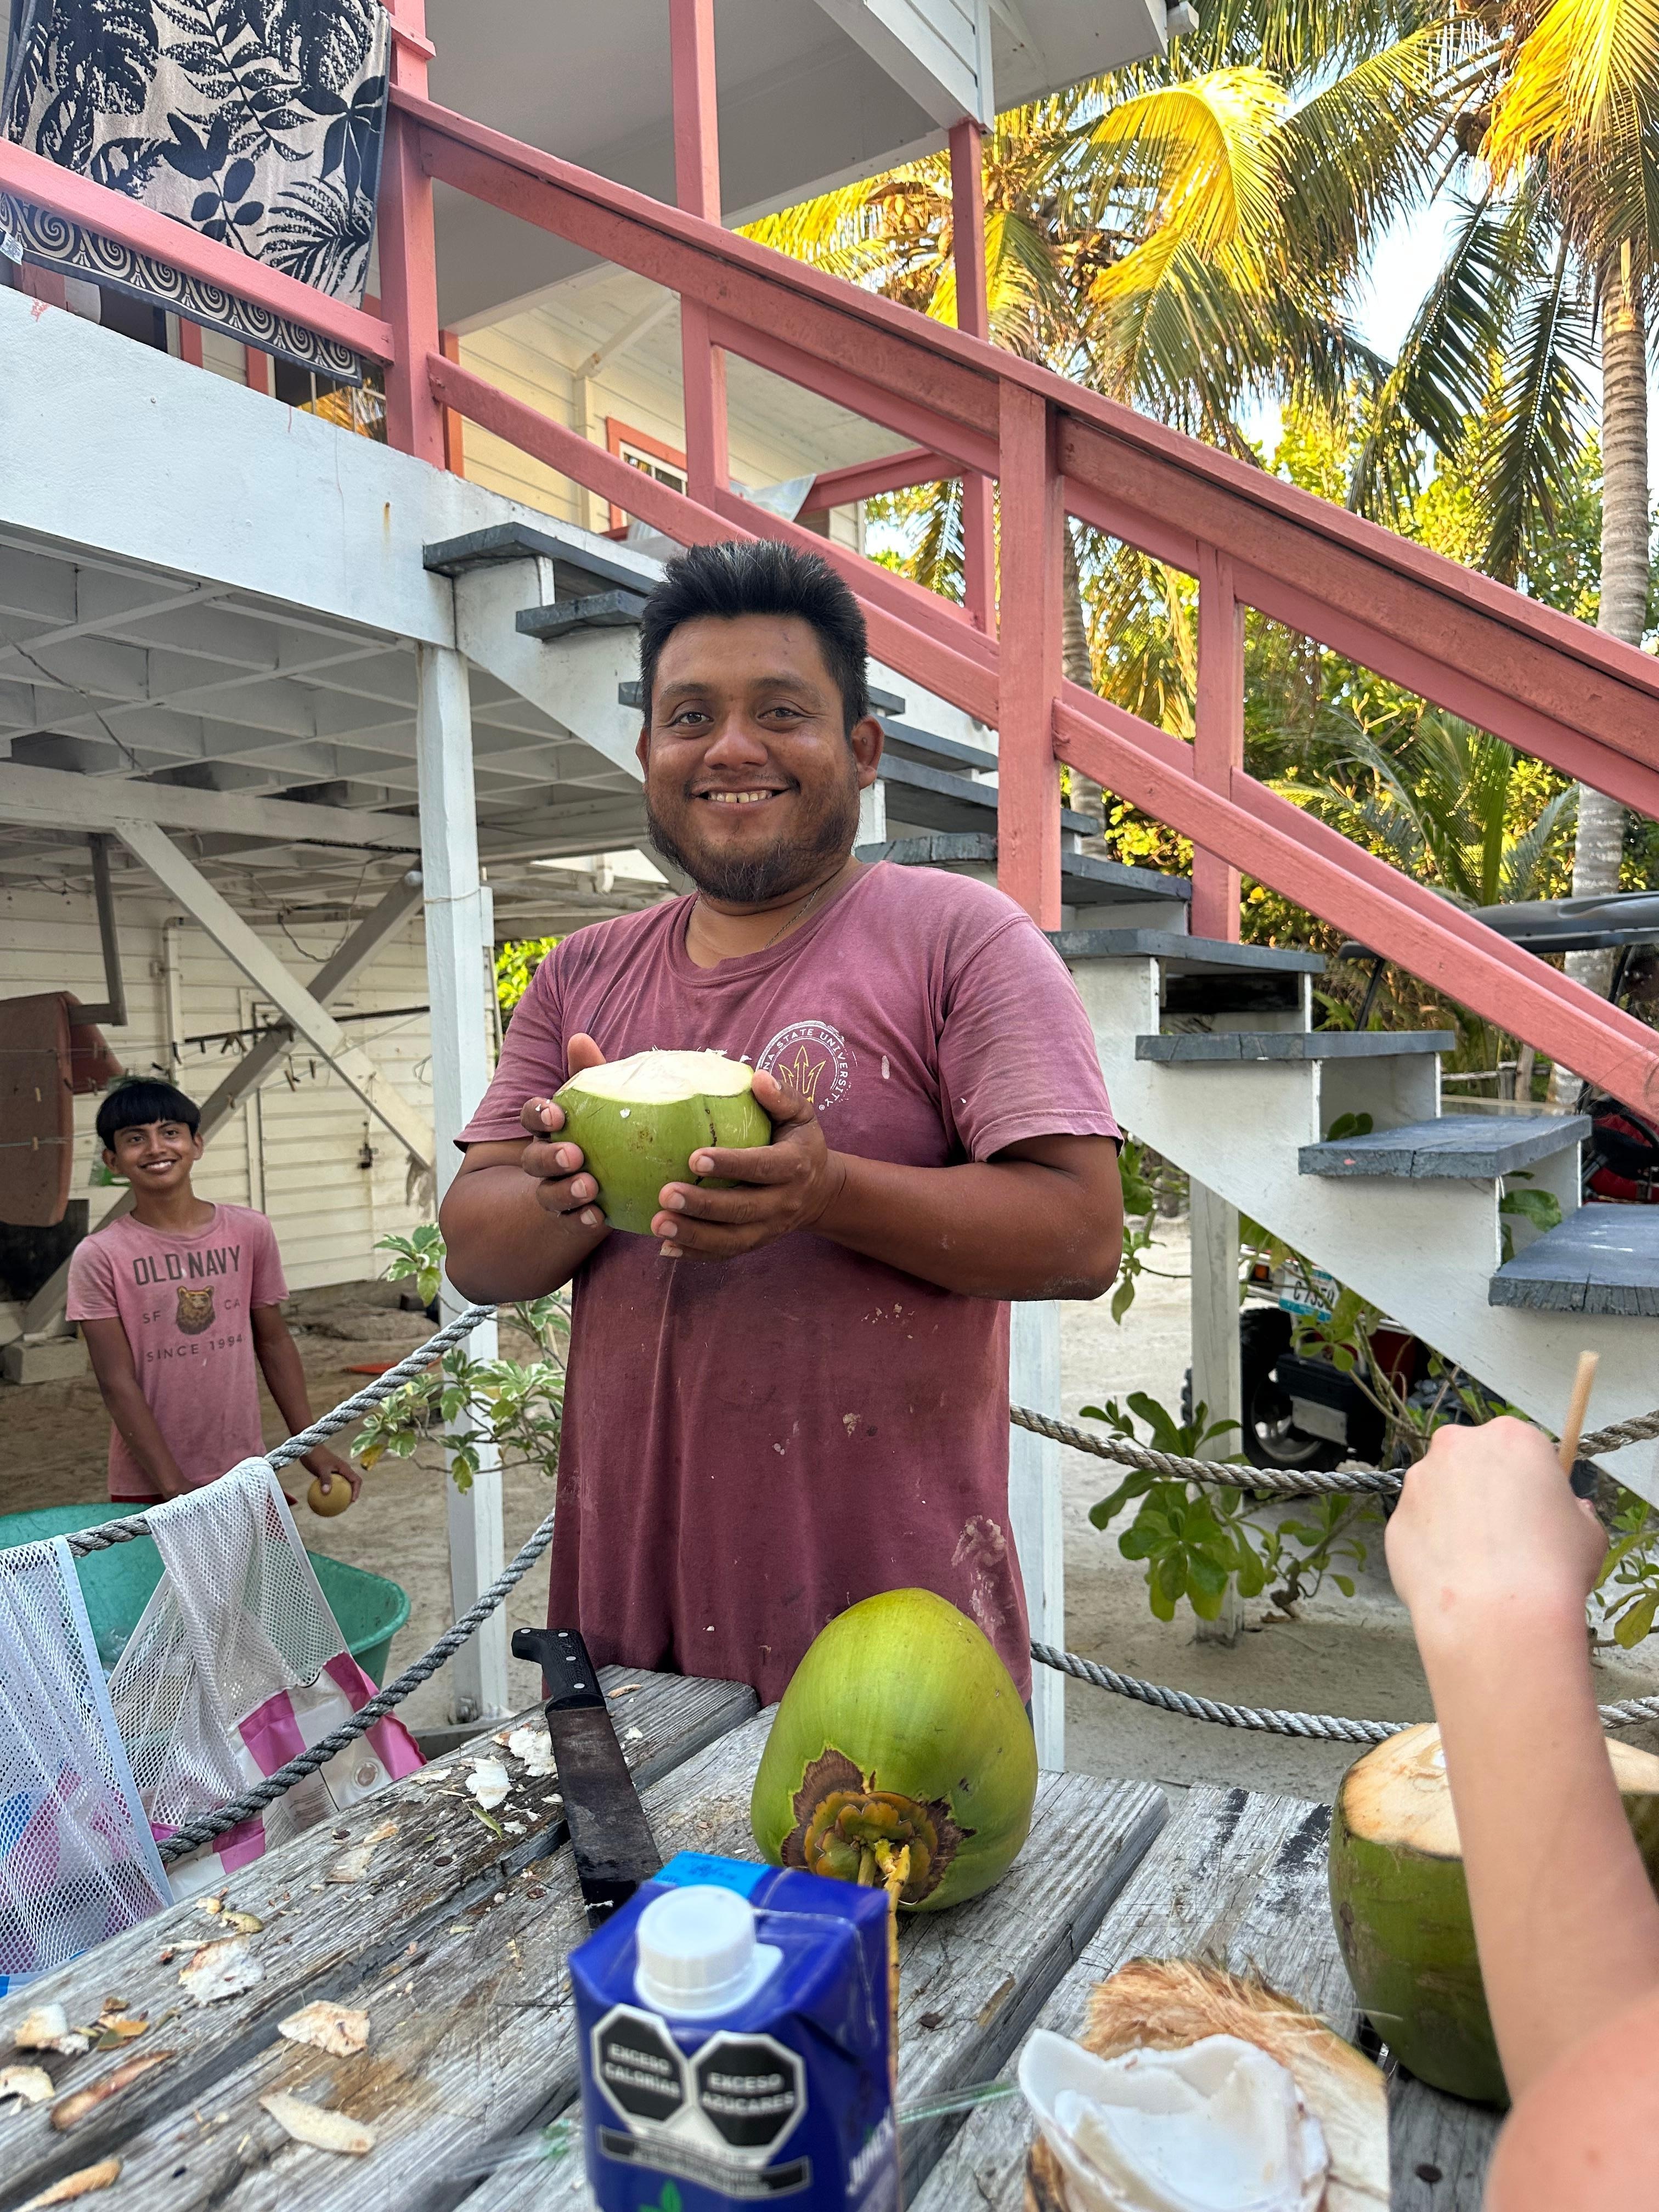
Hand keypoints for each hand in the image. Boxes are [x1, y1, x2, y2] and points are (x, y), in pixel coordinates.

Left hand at [304, 1449, 361, 1504]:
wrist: (308, 1448)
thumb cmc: (316, 1456)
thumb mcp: (321, 1468)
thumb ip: (325, 1479)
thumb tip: (326, 1493)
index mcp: (344, 1468)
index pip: (356, 1480)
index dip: (357, 1491)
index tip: (352, 1501)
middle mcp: (342, 1471)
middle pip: (350, 1485)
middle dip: (350, 1495)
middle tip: (344, 1507)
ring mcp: (334, 1473)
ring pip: (340, 1486)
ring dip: (339, 1495)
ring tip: (334, 1507)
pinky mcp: (327, 1474)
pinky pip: (330, 1485)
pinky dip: (328, 1493)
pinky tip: (321, 1500)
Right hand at [518, 1034, 611, 1234]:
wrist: (603, 1182)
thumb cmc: (601, 1130)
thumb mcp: (597, 1103)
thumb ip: (589, 1074)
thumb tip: (578, 1038)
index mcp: (548, 1130)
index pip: (531, 1117)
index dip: (538, 1115)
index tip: (556, 1114)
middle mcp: (544, 1161)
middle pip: (534, 1160)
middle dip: (550, 1157)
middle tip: (573, 1155)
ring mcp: (555, 1192)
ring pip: (548, 1194)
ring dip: (565, 1191)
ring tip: (589, 1187)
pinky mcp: (573, 1218)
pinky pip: (572, 1222)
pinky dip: (582, 1219)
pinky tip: (597, 1216)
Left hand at [652, 1068, 847, 1261]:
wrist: (821, 1191)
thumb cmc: (800, 1144)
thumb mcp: (802, 1116)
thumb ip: (782, 1098)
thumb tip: (758, 1077)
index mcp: (794, 1166)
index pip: (762, 1167)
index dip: (731, 1165)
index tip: (695, 1157)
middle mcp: (782, 1202)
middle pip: (742, 1209)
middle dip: (703, 1205)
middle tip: (665, 1195)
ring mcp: (769, 1228)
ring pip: (731, 1239)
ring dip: (693, 1235)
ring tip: (658, 1224)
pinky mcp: (755, 1243)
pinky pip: (725, 1254)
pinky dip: (696, 1254)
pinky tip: (666, 1247)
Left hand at [1385, 1416, 1607, 1657]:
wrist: (1497, 1615)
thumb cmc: (1554, 1567)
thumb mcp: (1588, 1534)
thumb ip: (1574, 1512)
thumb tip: (1567, 1512)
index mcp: (1511, 1437)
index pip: (1519, 1448)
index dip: (1528, 1481)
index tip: (1534, 1511)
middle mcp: (1456, 1446)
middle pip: (1471, 1461)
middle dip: (1484, 1490)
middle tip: (1504, 1536)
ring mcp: (1418, 1482)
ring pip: (1439, 1492)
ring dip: (1454, 1517)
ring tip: (1477, 1563)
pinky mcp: (1394, 1519)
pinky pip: (1418, 1528)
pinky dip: (1432, 1547)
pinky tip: (1453, 1578)